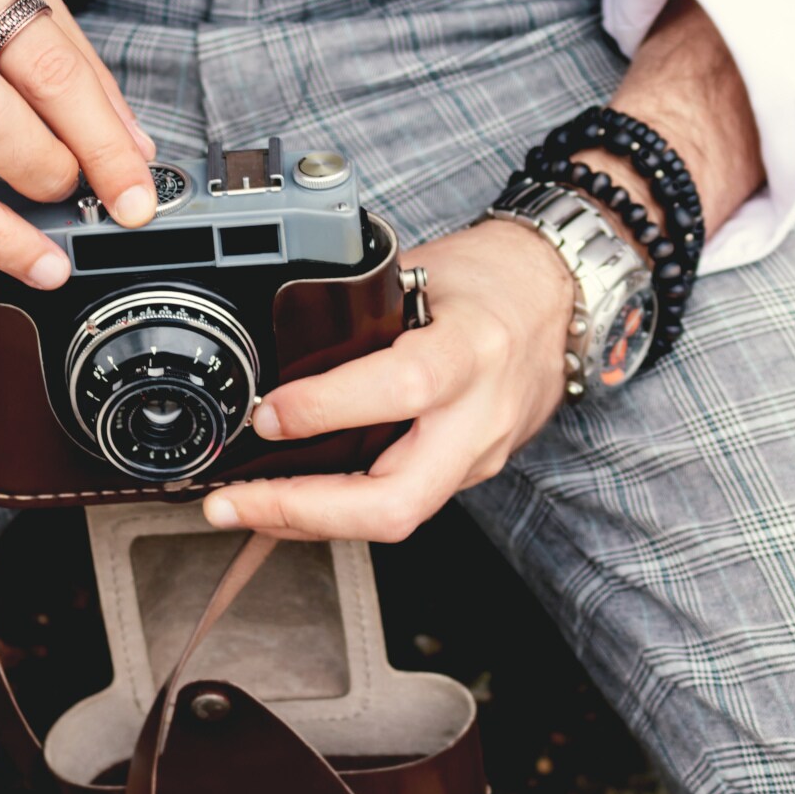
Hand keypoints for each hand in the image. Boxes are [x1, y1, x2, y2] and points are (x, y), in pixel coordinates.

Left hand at [196, 0, 762, 542]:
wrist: (563, 295)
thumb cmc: (491, 276)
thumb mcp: (421, 273)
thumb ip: (359, 314)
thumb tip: (276, 350)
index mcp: (470, 348)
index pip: (402, 389)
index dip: (327, 409)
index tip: (266, 415)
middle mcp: (480, 415)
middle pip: (397, 501)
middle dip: (302, 511)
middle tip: (231, 504)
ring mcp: (480, 454)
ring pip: (396, 516)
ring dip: (309, 520)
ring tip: (241, 508)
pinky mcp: (472, 472)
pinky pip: (401, 504)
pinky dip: (339, 509)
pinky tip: (291, 502)